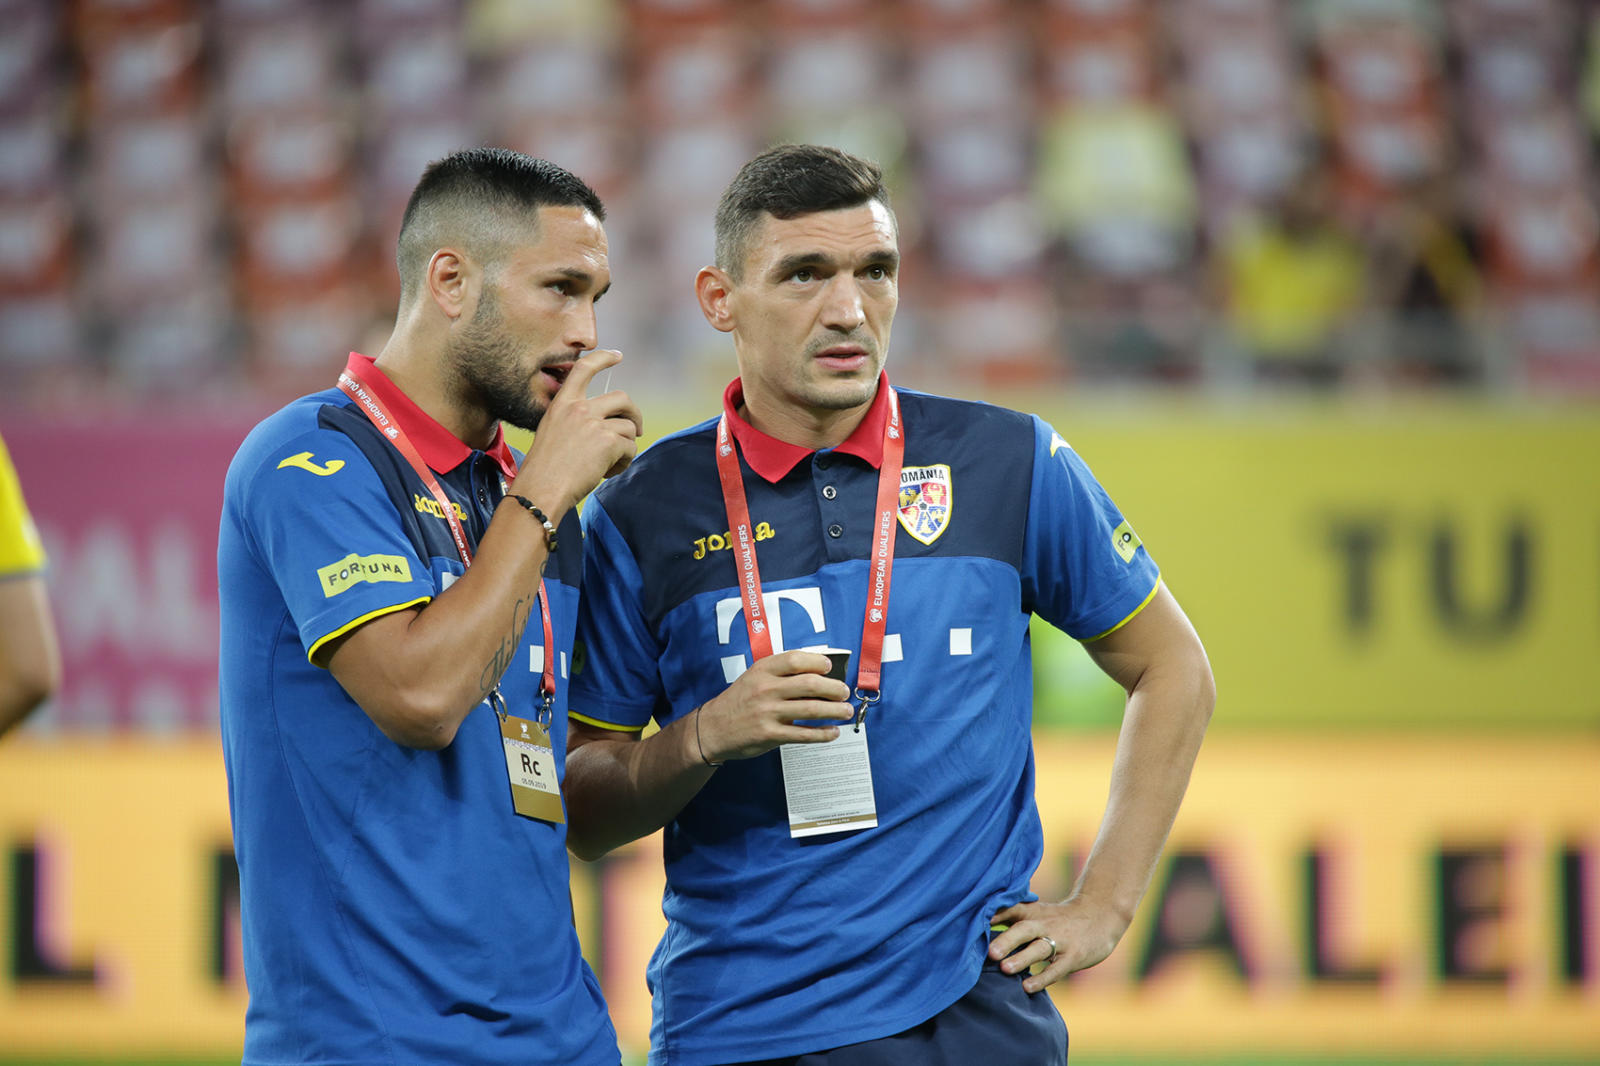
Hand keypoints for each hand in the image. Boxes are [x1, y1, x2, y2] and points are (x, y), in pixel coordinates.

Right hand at [512, 349, 643, 514]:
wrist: (541, 489)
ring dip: (626, 446)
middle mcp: (579, 408)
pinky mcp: (608, 441)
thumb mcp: (552, 433)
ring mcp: (594, 423)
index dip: (603, 358)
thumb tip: (606, 425)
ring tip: (613, 463)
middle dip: (634, 414)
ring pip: (628, 427)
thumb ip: (575, 422)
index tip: (617, 355)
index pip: (584, 369)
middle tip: (637, 429)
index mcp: (562, 404)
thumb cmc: (543, 470)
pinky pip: (630, 447)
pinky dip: (625, 461)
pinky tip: (610, 471)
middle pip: (622, 398)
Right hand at [694, 651, 853, 764]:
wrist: (712, 728)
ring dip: (834, 710)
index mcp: (762, 670)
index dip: (818, 662)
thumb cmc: (739, 701)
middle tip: (844, 692)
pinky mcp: (769, 735)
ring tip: (845, 711)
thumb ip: (781, 674)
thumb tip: (818, 673)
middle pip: (810, 684)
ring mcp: (767, 712)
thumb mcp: (754, 677)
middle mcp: (765, 689)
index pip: (796, 659)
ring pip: (811, 709)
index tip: (830, 668)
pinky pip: (803, 734)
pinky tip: (832, 732)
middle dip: (834, 688)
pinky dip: (822, 733)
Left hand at [988, 897, 1129, 992]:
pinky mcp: (1074, 957)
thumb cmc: (1059, 918)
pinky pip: (1056, 969)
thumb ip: (1013, 919)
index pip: (1012, 909)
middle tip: (990, 952)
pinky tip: (1027, 987)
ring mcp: (1061, 940)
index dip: (995, 914)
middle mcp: (1045, 924)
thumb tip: (977, 927)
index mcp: (1033, 912)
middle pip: (1024, 929)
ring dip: (1022, 958)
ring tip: (1005, 969)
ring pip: (1040, 948)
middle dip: (1006, 940)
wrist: (1101, 915)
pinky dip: (1042, 978)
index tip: (976, 921)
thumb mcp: (1038, 912)